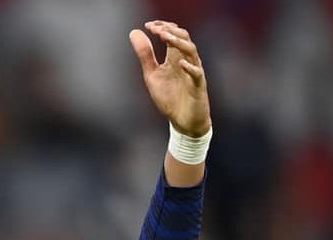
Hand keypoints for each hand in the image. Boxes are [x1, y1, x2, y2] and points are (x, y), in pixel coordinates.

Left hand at [130, 21, 210, 136]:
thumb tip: (134, 32)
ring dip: (179, 43)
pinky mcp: (198, 87)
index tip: (148, 25)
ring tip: (165, 37)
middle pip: (184, 38)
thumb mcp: (152, 75)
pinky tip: (180, 63)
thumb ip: (145, 55)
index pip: (173, 35)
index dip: (162, 27)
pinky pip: (197, 74)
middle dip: (170, 31)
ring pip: (192, 51)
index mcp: (175, 58)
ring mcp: (193, 73)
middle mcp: (186, 62)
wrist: (182, 121)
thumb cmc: (169, 97)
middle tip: (156, 29)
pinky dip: (190, 68)